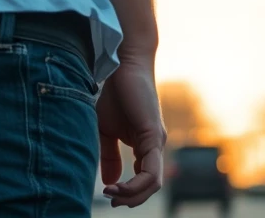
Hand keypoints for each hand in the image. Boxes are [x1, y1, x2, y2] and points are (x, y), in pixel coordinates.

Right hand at [97, 59, 166, 207]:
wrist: (123, 65)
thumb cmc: (116, 93)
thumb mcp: (107, 129)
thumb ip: (110, 155)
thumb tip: (111, 183)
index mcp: (145, 147)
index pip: (143, 180)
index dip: (128, 192)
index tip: (107, 193)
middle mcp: (155, 147)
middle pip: (150, 186)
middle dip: (130, 199)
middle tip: (110, 200)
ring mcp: (157, 142)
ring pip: (153, 184)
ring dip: (133, 195)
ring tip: (112, 193)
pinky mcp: (155, 135)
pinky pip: (152, 172)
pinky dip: (137, 184)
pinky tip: (120, 185)